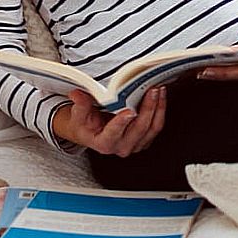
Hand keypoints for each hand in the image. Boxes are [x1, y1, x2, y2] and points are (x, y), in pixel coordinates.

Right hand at [52, 86, 166, 156]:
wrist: (92, 132)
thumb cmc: (86, 125)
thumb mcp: (78, 115)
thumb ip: (80, 105)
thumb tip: (77, 95)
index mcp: (104, 143)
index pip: (113, 134)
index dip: (121, 123)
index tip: (128, 111)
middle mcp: (121, 147)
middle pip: (139, 129)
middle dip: (147, 108)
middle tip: (151, 91)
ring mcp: (135, 144)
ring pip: (152, 128)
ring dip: (158, 108)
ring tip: (158, 90)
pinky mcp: (145, 139)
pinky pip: (157, 126)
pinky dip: (160, 110)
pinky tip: (160, 96)